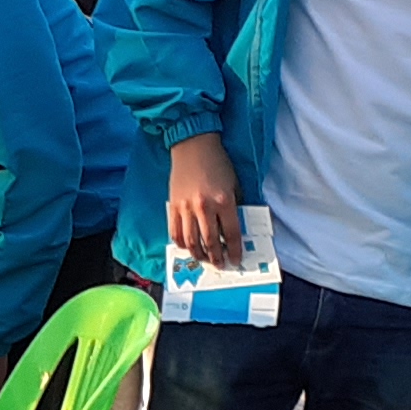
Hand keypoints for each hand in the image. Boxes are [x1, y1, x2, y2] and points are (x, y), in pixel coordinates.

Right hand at [166, 135, 241, 267]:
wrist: (193, 145)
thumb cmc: (217, 162)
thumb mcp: (234, 184)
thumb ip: (235, 206)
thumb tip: (233, 229)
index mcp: (224, 201)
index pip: (232, 234)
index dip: (235, 250)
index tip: (236, 259)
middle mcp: (205, 207)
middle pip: (211, 242)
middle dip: (217, 257)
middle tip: (220, 264)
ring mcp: (187, 207)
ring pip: (191, 241)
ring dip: (199, 254)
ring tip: (204, 259)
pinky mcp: (174, 205)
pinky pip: (176, 232)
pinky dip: (181, 243)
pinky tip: (188, 247)